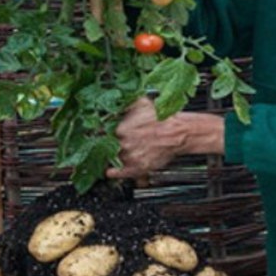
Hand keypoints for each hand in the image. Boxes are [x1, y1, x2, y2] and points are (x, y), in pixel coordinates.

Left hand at [106, 97, 224, 179]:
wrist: (179, 132)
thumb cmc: (162, 118)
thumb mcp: (141, 102)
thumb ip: (124, 103)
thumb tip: (112, 103)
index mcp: (120, 128)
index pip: (101, 133)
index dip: (99, 133)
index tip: (97, 133)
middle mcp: (123, 144)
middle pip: (106, 146)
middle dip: (106, 144)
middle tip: (105, 142)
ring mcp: (130, 157)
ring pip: (113, 159)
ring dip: (111, 156)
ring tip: (110, 153)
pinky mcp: (138, 168)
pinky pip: (119, 173)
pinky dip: (114, 172)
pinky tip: (110, 169)